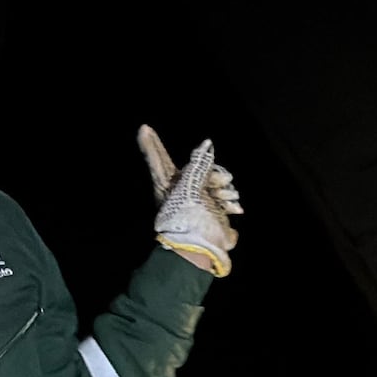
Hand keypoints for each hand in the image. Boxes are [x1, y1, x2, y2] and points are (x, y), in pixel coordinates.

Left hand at [140, 126, 245, 274]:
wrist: (204, 247)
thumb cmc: (190, 218)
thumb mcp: (190, 187)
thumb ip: (198, 164)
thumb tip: (206, 144)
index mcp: (168, 183)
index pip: (158, 158)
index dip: (151, 144)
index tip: (143, 128)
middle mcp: (182, 188)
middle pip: (200, 167)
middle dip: (214, 173)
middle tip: (218, 184)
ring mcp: (199, 198)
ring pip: (217, 180)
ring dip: (225, 189)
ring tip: (224, 201)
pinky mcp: (214, 209)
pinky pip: (226, 195)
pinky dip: (231, 201)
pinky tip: (233, 209)